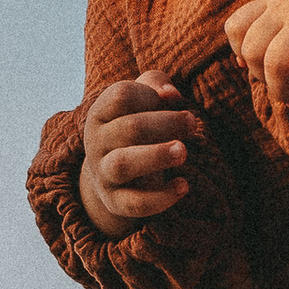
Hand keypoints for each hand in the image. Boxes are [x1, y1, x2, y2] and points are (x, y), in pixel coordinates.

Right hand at [81, 71, 204, 232]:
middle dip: (166, 123)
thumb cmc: (135, 127)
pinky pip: (134, 203)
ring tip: (183, 151)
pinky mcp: (115, 201)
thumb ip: (156, 85)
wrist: (111, 174)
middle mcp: (95, 142)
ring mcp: (103, 173)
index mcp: (100, 113)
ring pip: (123, 164)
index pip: (121, 96)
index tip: (170, 100)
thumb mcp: (142, 100)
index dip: (150, 94)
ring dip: (156, 156)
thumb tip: (170, 94)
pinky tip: (184, 186)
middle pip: (129, 129)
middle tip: (193, 123)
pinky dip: (160, 197)